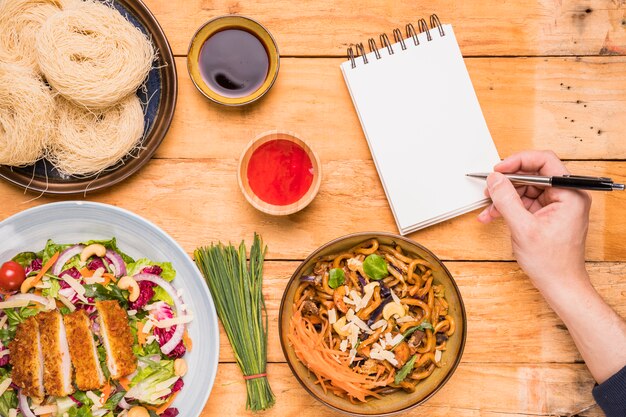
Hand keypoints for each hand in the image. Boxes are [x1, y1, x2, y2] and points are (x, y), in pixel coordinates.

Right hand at [477, 150, 591, 293]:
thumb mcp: (523, 228)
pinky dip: (509, 208)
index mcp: (570, 194)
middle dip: (508, 183)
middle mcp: (567, 196)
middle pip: (533, 175)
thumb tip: (495, 179)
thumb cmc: (551, 262)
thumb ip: (506, 200)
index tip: (499, 169)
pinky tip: (493, 215)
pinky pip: (525, 202)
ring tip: (489, 208)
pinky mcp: (548, 214)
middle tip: (490, 189)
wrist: (560, 285)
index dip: (518, 161)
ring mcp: (558, 205)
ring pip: (526, 189)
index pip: (544, 162)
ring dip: (505, 198)